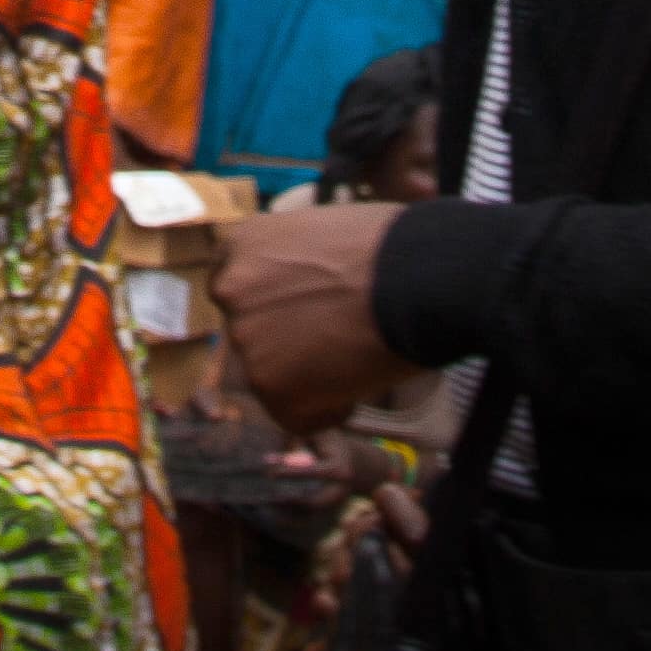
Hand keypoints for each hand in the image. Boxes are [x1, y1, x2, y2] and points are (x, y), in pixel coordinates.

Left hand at [216, 202, 413, 431]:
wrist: (419, 277)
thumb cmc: (393, 248)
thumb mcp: (326, 233)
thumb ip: (296, 265)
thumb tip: (302, 297)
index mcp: (243, 244)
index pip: (239, 288)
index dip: (277, 307)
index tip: (305, 316)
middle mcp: (232, 289)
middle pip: (252, 334)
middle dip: (289, 344)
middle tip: (338, 339)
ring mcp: (247, 339)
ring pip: (272, 378)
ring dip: (310, 377)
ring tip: (358, 355)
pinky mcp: (270, 386)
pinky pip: (296, 416)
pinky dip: (329, 410)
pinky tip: (361, 383)